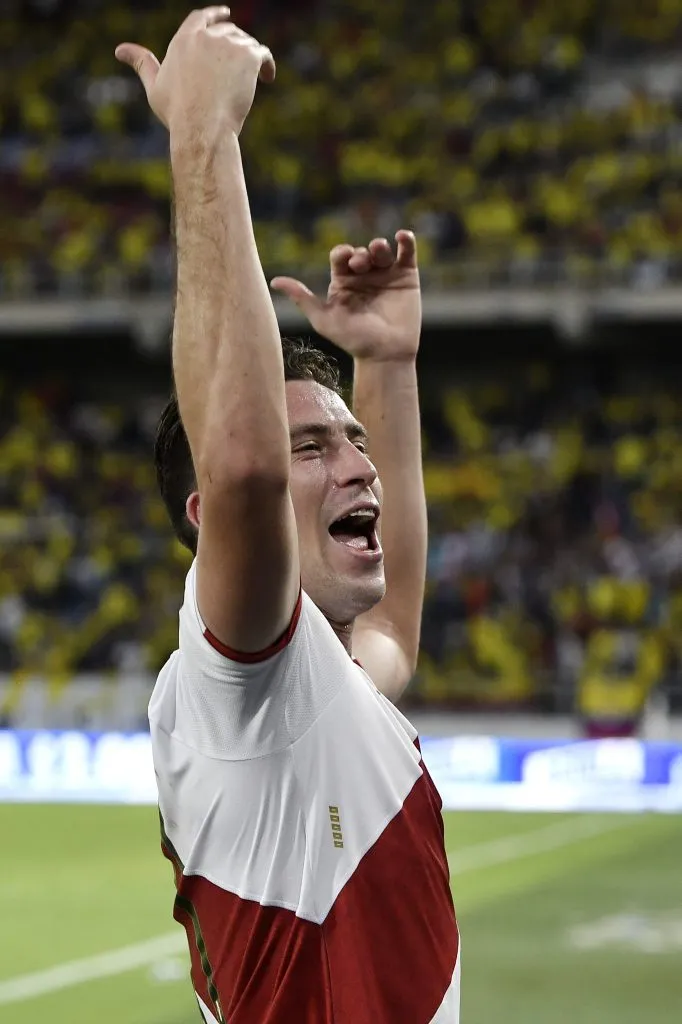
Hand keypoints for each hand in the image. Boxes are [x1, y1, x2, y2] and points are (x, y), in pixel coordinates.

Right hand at [115, 6, 275, 138]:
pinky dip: (267, 65)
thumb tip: (119, 49)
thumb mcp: (155, 86)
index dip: (215, 14)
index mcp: (184, 40)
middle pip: (228, 31)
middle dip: (236, 44)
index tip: (225, 13)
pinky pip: (263, 54)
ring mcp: (228, 44)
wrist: (202, 127)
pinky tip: (268, 78)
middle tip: (245, 60)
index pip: (202, 18)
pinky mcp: (248, 55)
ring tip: (254, 79)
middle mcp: (206, 36)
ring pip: (246, 43)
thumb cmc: (177, 113)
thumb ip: (142, 63)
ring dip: (251, 58)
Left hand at [271, 231, 420, 362]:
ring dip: (379, 246)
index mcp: (343, 282)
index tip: (345, 259)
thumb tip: (274, 281)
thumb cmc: (353, 340)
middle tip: (361, 264)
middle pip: (361, 251)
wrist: (385, 355)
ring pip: (381, 250)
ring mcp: (386, 275)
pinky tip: (402, 236)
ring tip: (378, 251)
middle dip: (360, 254)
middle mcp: (364, 276)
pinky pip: (407, 253)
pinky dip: (406, 241)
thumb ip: (302, 298)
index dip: (342, 252)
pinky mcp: (408, 277)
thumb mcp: (323, 319)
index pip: (340, 256)